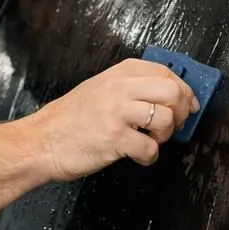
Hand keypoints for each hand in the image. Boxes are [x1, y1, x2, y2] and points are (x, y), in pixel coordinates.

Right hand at [28, 58, 199, 181]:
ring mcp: (117, 113)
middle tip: (175, 124)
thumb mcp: (98, 90)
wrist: (40, 142)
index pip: (165, 72)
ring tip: (151, 141)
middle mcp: (118, 89)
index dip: (184, 89)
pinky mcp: (114, 139)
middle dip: (182, 111)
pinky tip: (138, 156)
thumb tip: (166, 95)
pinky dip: (149, 157)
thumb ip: (128, 88)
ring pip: (165, 118)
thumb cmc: (67, 121)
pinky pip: (150, 149)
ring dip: (165, 136)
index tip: (188, 103)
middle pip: (173, 91)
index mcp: (117, 74)